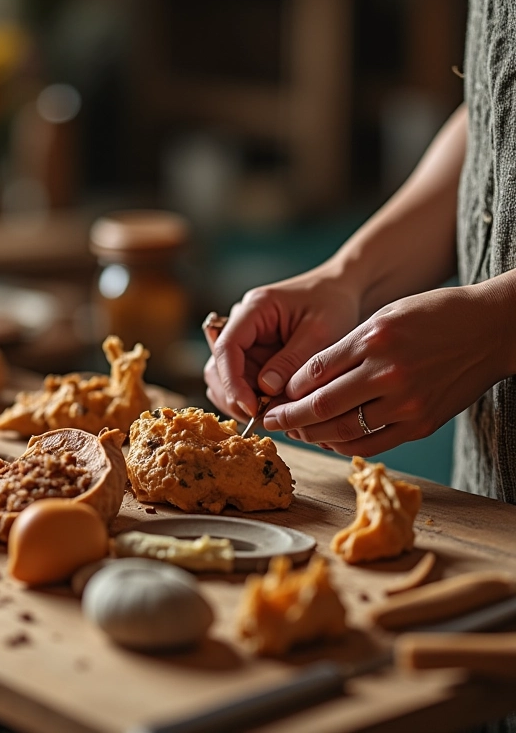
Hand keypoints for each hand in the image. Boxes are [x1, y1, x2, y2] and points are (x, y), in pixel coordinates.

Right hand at [203, 266, 361, 422]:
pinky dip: (250, 398)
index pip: (227, 347)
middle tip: (261, 418)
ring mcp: (245, 341)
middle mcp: (241, 324)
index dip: (233, 382)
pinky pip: (240, 381)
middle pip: (218, 367)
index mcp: (254, 309)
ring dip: (240, 400)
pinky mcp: (253, 355)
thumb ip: (292, 360)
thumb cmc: (334, 303)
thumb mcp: (320, 331)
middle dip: (235, 396)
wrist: (342, 291)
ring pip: (224, 378)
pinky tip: (272, 408)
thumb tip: (265, 389)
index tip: (252, 408)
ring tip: (269, 415)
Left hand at [262, 284, 508, 456]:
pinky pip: (373, 444)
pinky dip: (345, 445)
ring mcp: (407, 402)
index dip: (288, 389)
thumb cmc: (432, 316)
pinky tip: (329, 440)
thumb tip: (305, 380)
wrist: (491, 329)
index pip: (315, 372)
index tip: (273, 396)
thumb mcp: (383, 317)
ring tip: (295, 433)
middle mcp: (389, 373)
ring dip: (313, 435)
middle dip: (289, 417)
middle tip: (269, 422)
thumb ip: (345, 349)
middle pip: (323, 405)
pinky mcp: (422, 424)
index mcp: (375, 339)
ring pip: (344, 430)